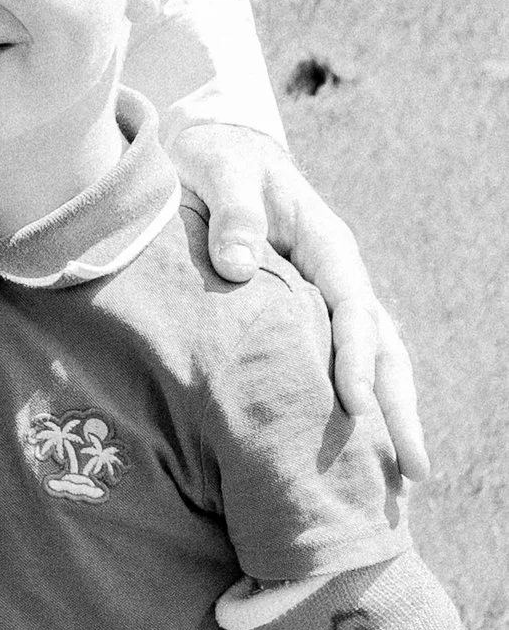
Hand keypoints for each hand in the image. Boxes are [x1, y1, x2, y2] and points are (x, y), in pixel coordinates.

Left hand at [173, 123, 427, 479]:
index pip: (353, 308)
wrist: (216, 149)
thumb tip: (238, 265)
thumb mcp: (219, 169)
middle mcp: (338, 275)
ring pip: (375, 361)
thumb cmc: (218, 158)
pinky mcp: (307, 313)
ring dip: (390, 416)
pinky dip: (357, 401)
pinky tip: (359, 447)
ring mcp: (328, 296)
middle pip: (382, 347)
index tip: (356, 408)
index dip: (356, 358)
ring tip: (404, 481)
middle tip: (414, 473)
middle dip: (399, 408)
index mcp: (327, 243)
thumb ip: (232, 211)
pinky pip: (341, 360)